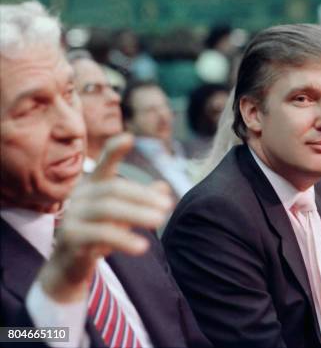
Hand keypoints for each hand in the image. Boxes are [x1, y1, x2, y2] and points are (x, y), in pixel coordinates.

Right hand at [38, 133, 172, 301]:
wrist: (70, 266)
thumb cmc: (100, 233)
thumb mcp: (124, 216)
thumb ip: (142, 201)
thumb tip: (164, 187)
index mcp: (93, 187)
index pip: (103, 165)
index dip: (114, 151)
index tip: (129, 138)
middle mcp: (80, 197)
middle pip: (113, 189)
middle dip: (143, 196)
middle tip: (167, 207)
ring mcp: (72, 216)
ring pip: (106, 209)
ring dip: (136, 214)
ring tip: (160, 221)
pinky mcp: (70, 239)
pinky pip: (98, 235)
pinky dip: (122, 239)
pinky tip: (142, 246)